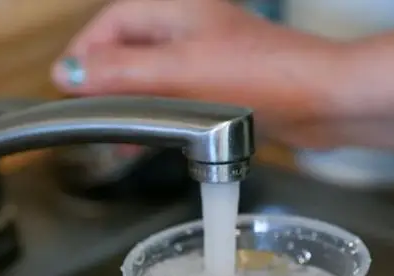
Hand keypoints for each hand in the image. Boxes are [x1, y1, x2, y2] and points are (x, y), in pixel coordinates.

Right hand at [51, 0, 393, 153]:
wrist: (326, 103)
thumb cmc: (263, 78)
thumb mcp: (179, 74)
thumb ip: (120, 74)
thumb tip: (66, 74)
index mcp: (175, 10)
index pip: (109, 25)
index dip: (84, 58)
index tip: (68, 93)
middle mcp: (189, 29)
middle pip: (127, 53)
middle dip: (106, 88)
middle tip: (91, 122)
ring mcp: (209, 59)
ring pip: (152, 81)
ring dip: (132, 109)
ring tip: (117, 141)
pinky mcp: (225, 90)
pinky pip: (178, 101)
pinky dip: (160, 121)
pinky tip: (153, 145)